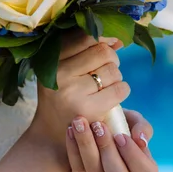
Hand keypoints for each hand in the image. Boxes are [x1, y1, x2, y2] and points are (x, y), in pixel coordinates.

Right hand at [31, 30, 129, 147]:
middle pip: (102, 51)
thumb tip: (117, 40)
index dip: (103, 38)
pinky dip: (122, 91)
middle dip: (111, 60)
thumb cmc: (62, 97)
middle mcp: (58, 73)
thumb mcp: (61, 70)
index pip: (85, 36)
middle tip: (105, 72)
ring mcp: (72, 92)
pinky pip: (120, 89)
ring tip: (104, 87)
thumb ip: (84, 51)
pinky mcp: (88, 109)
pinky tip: (110, 98)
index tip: (109, 45)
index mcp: (50, 60)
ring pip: (113, 70)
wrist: (52, 135)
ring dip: (116, 77)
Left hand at [66, 116, 157, 171]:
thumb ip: (142, 127)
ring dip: (86, 144)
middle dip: (107, 149)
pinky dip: (73, 147)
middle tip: (98, 125)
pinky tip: (70, 129)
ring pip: (94, 171)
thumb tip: (141, 140)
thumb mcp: (133, 121)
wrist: (94, 131)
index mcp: (142, 169)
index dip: (134, 157)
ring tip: (79, 122)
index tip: (121, 135)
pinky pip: (77, 168)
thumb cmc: (119, 125)